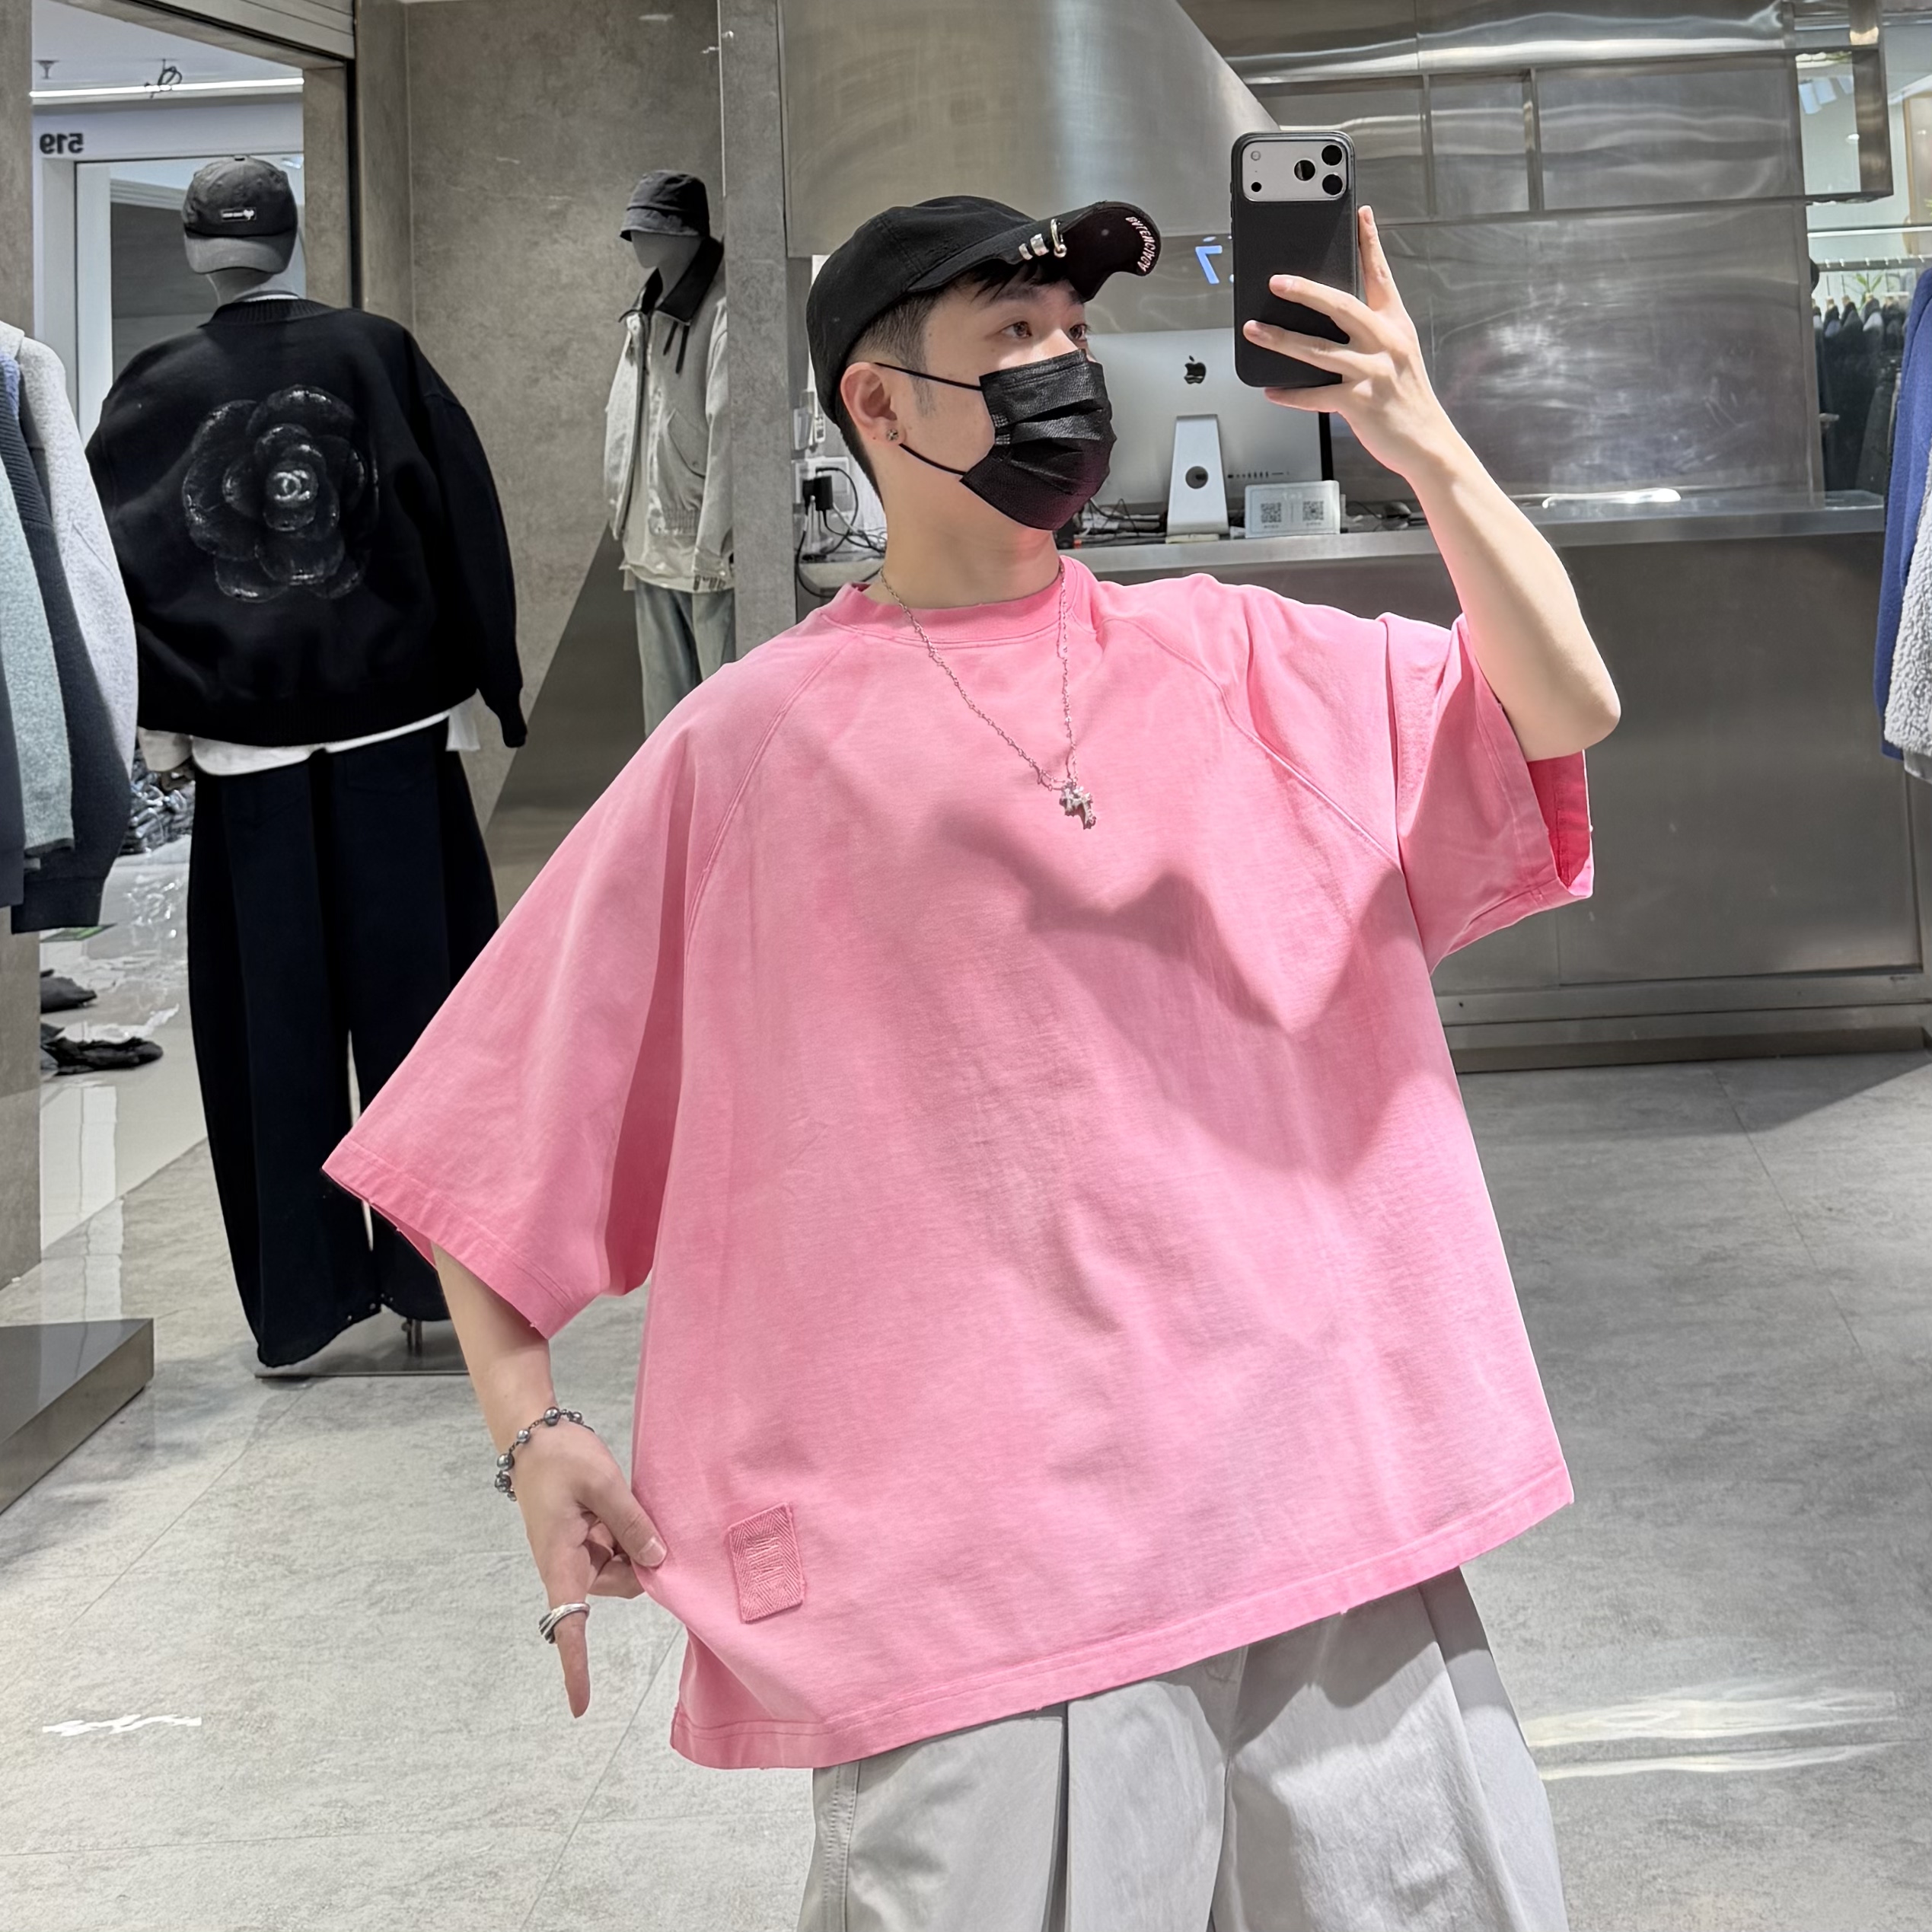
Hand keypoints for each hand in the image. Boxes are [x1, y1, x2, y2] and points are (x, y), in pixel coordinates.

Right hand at [509, 1422, 666, 1717]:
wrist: (534, 1434)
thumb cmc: (560, 1458)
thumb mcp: (603, 1484)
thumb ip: (632, 1523)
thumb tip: (658, 1562)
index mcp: (561, 1560)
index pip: (568, 1622)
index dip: (575, 1665)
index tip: (580, 1704)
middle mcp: (568, 1565)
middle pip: (620, 1585)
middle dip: (640, 1561)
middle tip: (640, 1517)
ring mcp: (578, 1553)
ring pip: (625, 1567)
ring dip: (636, 1544)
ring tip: (627, 1503)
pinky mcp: (586, 1539)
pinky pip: (619, 1549)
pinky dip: (631, 1535)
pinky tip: (630, 1508)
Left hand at [1243, 205, 1460, 481]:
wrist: (1427, 443)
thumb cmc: (1407, 399)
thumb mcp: (1398, 355)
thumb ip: (1371, 332)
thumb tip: (1327, 319)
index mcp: (1395, 324)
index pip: (1380, 275)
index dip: (1370, 242)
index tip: (1361, 213)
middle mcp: (1385, 342)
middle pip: (1340, 305)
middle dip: (1305, 291)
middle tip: (1277, 281)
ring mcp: (1373, 372)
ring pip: (1318, 350)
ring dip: (1281, 339)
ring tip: (1254, 330)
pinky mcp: (1360, 402)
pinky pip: (1316, 396)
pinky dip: (1291, 394)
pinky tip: (1271, 390)